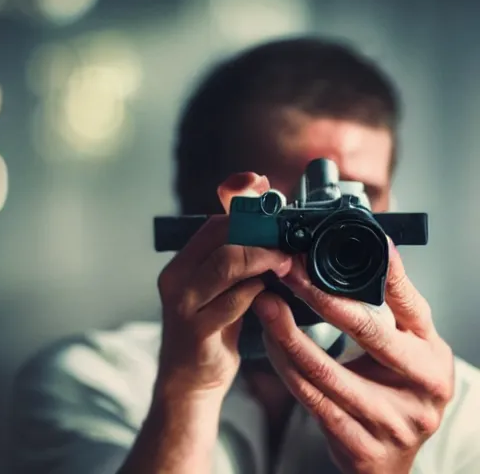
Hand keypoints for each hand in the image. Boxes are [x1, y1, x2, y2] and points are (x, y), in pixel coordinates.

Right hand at [156, 173, 292, 400]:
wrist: (189, 380)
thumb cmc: (211, 328)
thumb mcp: (218, 290)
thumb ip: (236, 260)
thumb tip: (268, 228)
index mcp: (181, 264)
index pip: (213, 224)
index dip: (245, 210)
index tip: (271, 204)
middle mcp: (176, 279)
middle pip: (221, 238)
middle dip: (261, 234)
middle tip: (287, 240)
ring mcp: (183, 305)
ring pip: (227, 264)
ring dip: (263, 259)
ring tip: (284, 262)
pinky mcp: (197, 331)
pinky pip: (235, 301)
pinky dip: (258, 292)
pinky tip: (269, 293)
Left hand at [254, 234, 454, 473]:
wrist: (392, 459)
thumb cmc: (399, 391)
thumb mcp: (408, 348)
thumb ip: (393, 306)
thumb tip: (377, 251)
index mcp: (432, 355)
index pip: (407, 303)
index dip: (381, 272)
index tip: (346, 246)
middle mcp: (420, 387)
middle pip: (365, 331)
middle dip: (318, 296)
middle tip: (289, 273)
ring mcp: (391, 420)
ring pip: (325, 369)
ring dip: (288, 332)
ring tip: (266, 304)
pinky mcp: (358, 444)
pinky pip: (309, 398)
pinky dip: (284, 364)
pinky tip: (270, 342)